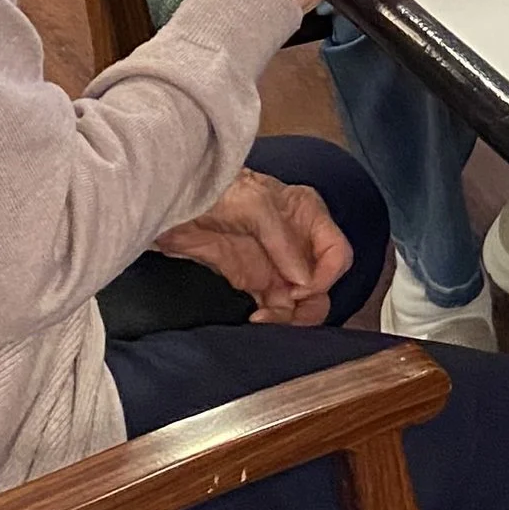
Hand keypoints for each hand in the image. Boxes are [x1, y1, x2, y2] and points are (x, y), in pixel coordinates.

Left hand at [157, 169, 354, 326]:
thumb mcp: (254, 204)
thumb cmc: (216, 188)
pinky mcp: (251, 281)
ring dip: (290, 318)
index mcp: (307, 215)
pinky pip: (275, 308)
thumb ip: (281, 240)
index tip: (302, 288)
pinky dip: (272, 320)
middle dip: (310, 303)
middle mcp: (297, 242)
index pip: (336, 252)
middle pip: (322, 283)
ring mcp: (274, 264)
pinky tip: (256, 320)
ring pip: (301, 302)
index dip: (327, 275)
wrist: (172, 201)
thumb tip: (304, 280)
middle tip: (287, 309)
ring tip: (265, 319)